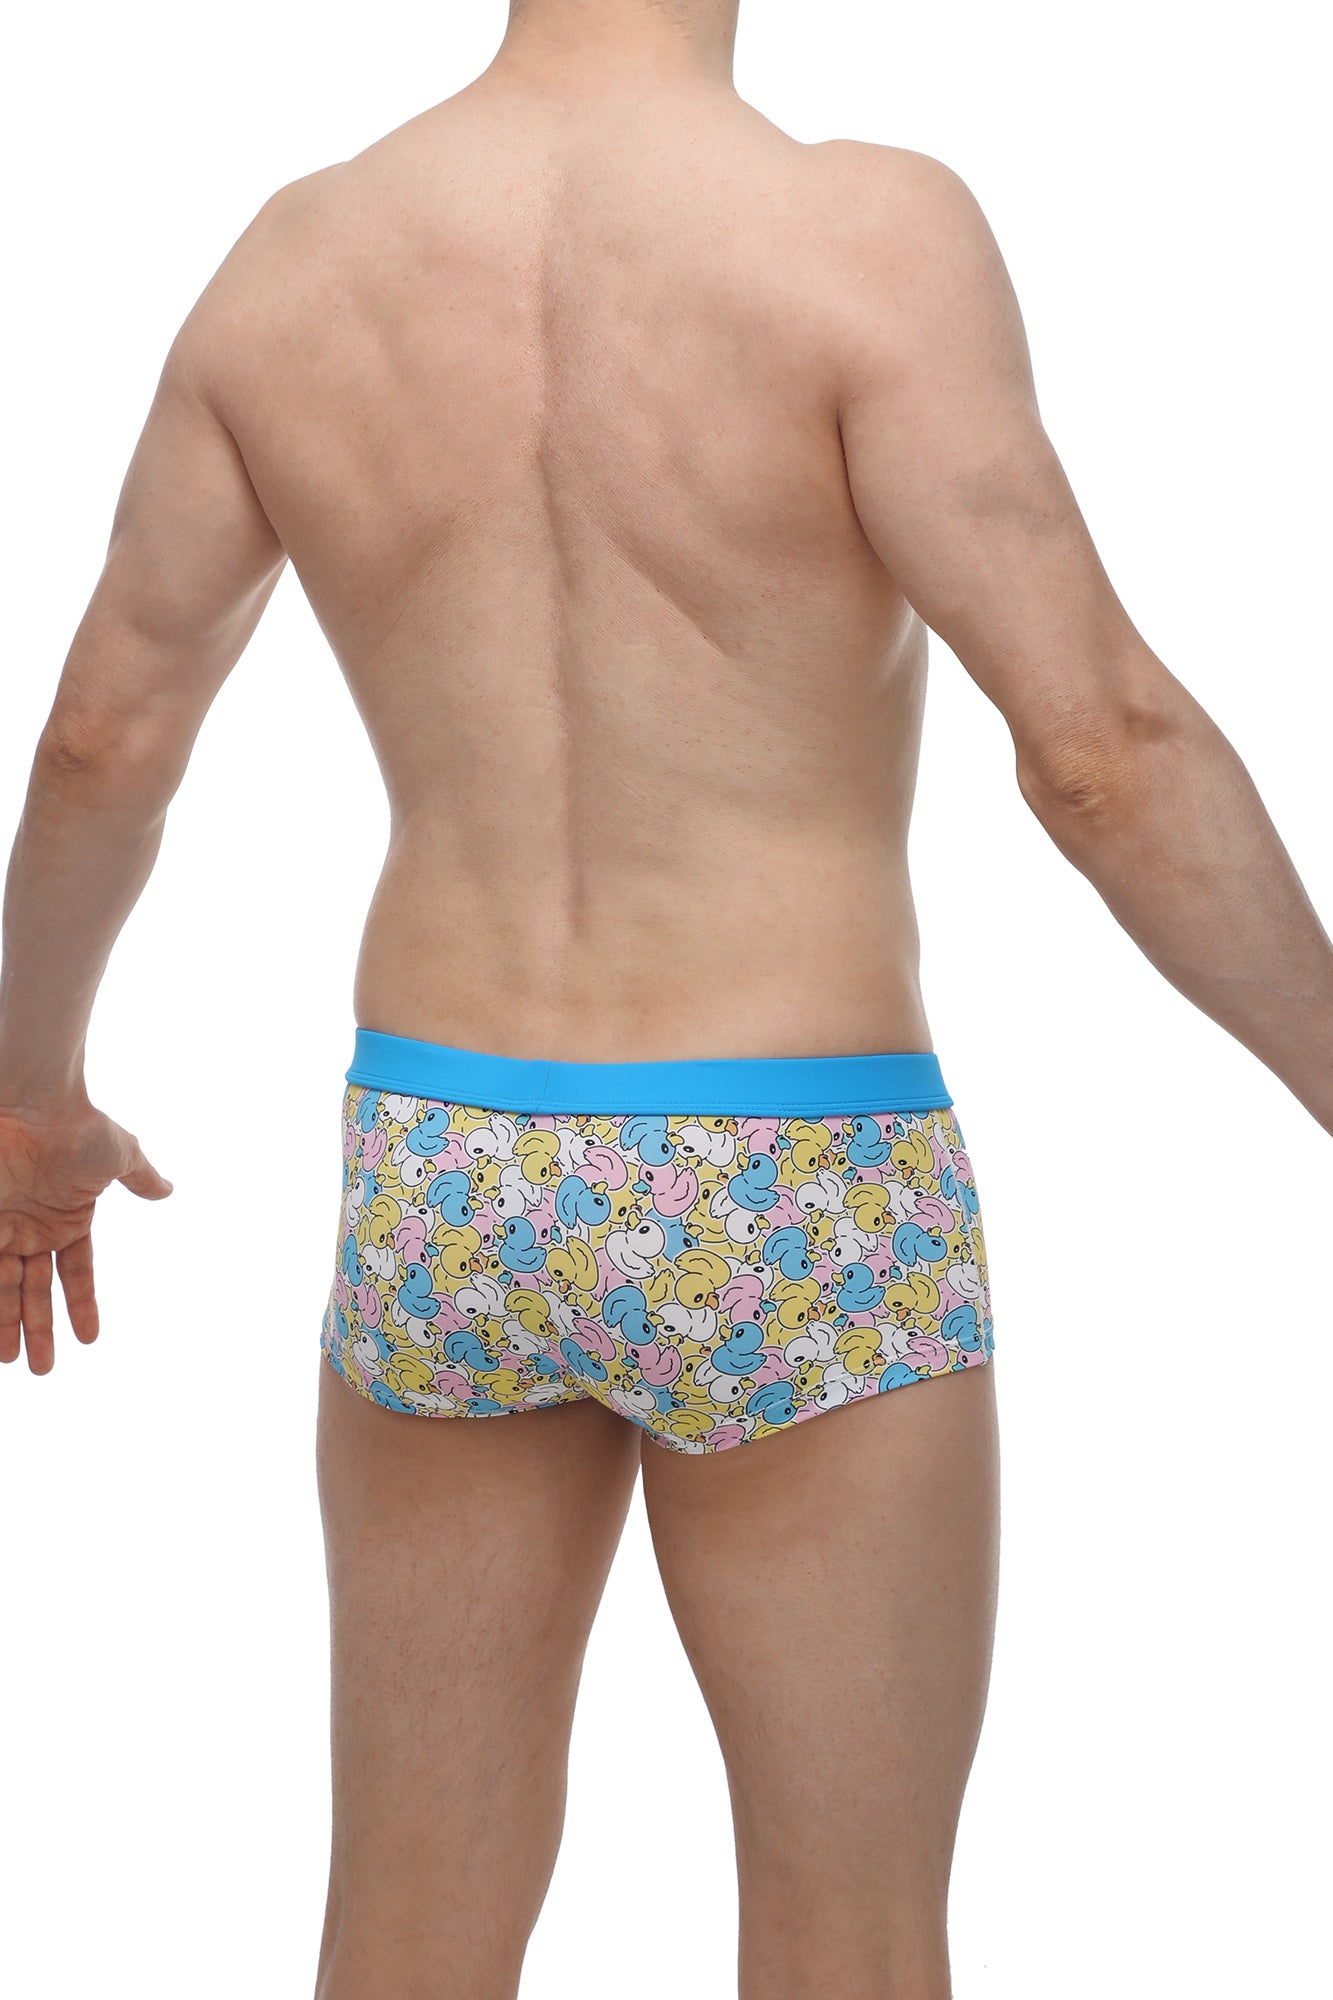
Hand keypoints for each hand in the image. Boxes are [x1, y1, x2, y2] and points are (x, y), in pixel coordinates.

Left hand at [0, 1099, 171, 1373]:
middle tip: (40, 1369)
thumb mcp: (121, 1154)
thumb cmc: (78, 1126)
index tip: (88, 1340)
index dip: (81, 1306)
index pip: (76, 1273)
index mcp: (68, 1218)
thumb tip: (168, 1190)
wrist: (33, 1104)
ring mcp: (4, 1226)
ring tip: (10, 1361)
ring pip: (4, 1288)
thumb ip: (140, 1177)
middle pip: (34, 1290)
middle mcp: (33, 1228)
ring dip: (6, 1325)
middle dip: (37, 1330)